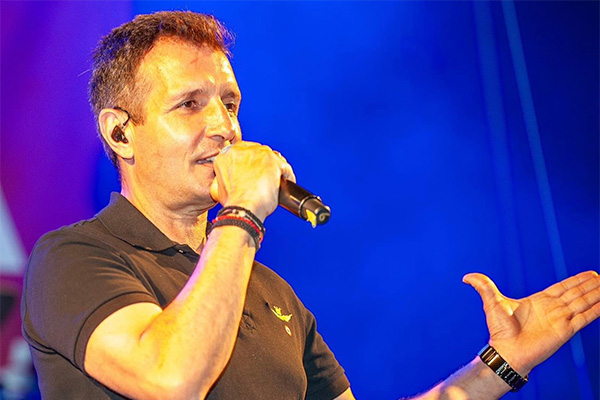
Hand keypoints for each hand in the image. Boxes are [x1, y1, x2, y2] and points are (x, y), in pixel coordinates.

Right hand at [209, 141, 294, 220]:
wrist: (243, 209)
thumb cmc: (234, 203)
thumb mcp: (220, 188)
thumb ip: (225, 178)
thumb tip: (232, 179)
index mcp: (227, 155)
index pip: (244, 152)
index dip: (251, 162)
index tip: (254, 170)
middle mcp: (241, 150)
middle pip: (259, 152)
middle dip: (263, 164)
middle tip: (265, 177)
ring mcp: (259, 154)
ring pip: (273, 157)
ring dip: (275, 169)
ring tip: (275, 182)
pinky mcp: (273, 161)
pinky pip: (285, 167)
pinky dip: (287, 176)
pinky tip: (284, 186)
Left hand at [463, 271, 599, 374]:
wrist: (506, 351)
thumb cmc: (499, 330)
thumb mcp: (492, 302)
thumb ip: (483, 286)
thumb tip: (466, 276)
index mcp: (539, 301)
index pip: (562, 288)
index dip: (576, 281)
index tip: (590, 274)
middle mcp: (552, 309)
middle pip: (576, 293)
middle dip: (590, 285)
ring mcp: (560, 319)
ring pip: (583, 303)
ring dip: (596, 294)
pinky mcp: (565, 330)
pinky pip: (585, 317)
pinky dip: (596, 309)